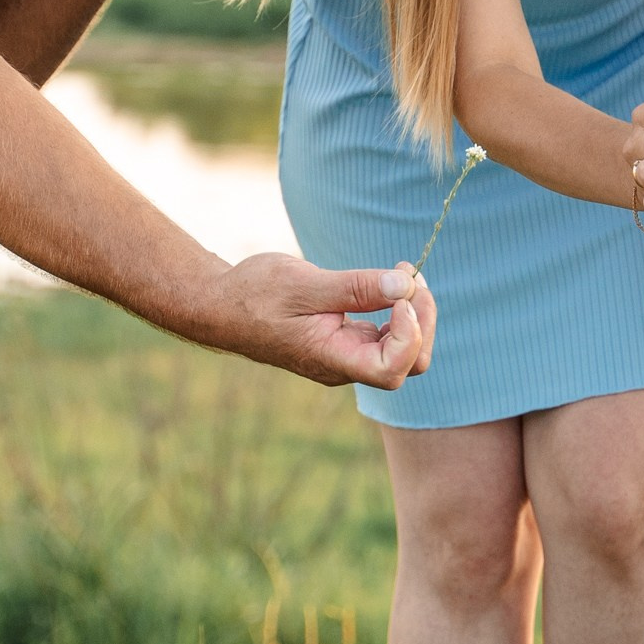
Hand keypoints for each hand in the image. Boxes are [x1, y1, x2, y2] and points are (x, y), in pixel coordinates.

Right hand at [210, 254, 437, 390]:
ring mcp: (347, 353)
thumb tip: (403, 286)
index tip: (399, 296)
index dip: (409, 335)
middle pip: (410, 363)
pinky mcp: (346, 338)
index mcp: (332, 360)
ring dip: (415, 312)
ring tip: (404, 273)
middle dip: (422, 321)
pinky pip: (387, 334)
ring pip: (404, 349)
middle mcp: (345, 365)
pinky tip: (390, 282)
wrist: (221, 304)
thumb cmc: (253, 295)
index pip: (392, 370)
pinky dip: (399, 309)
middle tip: (411, 277)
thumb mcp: (303, 284)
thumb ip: (355, 288)